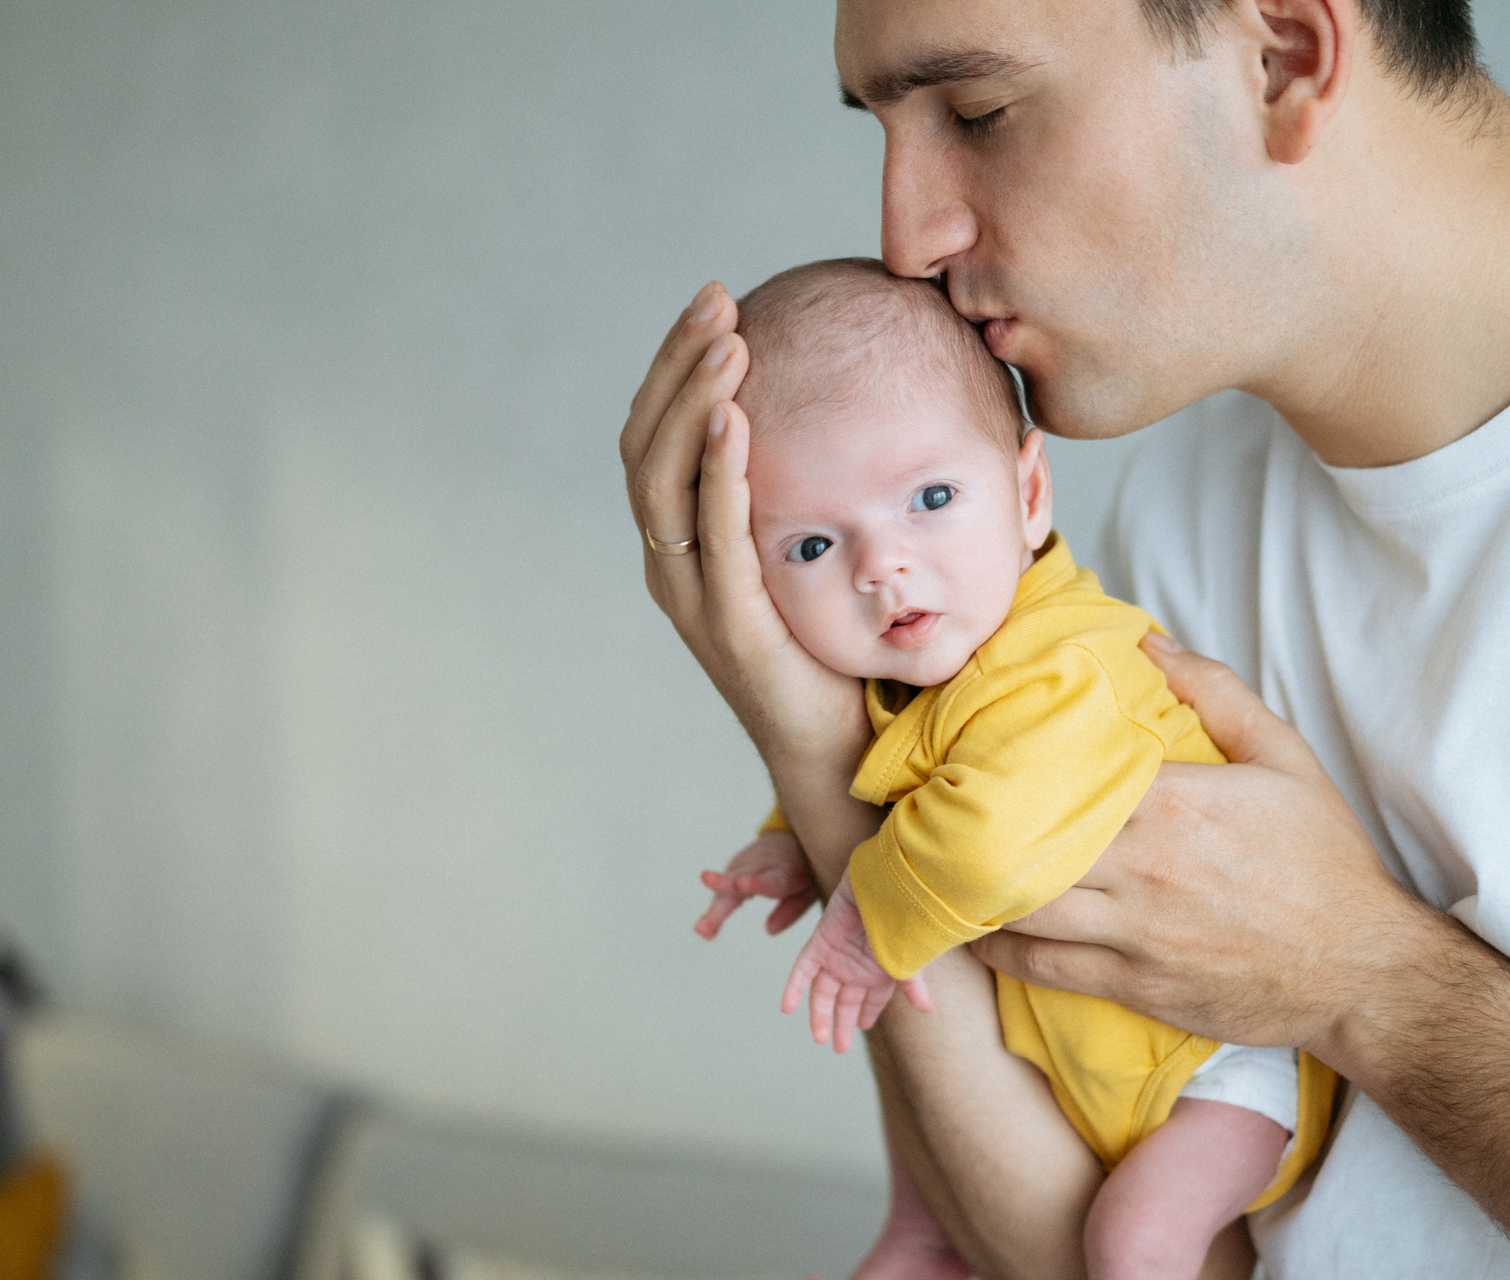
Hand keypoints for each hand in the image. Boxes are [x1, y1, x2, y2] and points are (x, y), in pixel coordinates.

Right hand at [621, 283, 866, 771]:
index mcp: (685, 543)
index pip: (658, 434)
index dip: (676, 365)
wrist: (841, 748)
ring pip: (664, 482)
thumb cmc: (838, 647)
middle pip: (646, 445)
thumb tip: (863, 392)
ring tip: (727, 345)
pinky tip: (736, 420)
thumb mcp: (817, 546)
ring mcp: (693, 597)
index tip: (718, 302)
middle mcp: (674, 565)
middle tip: (717, 301)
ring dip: (692, 404)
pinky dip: (718, 473)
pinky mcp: (728, 625)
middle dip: (677, 365)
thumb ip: (813, 480)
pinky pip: (713, 536)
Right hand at [695, 830, 818, 938]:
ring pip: (725, 887)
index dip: (756, 883)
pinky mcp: (734, 867)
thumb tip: (769, 931)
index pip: (770, 879)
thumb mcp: (809, 891)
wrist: (791, 840)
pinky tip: (707, 930)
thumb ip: (792, 911)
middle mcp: (760, 866)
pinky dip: (715, 909)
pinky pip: (723, 890)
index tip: (741, 884)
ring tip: (701, 930)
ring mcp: (744, 864)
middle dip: (721, 890)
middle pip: (738, 879)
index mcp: (784, 873)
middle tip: (710, 906)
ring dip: (714, 909)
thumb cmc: (804, 872)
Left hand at [783, 878, 935, 1053]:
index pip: (871, 999)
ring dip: (819, 1015)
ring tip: (819, 1038)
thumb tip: (927, 1010)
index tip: (863, 1027)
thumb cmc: (900, 920)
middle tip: (839, 1048)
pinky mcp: (818, 945)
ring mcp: (835, 956)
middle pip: (845, 1001)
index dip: (867, 1013)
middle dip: (842, 1024)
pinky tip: (787, 1009)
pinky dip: (794, 989)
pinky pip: (801, 971)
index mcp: (878, 969)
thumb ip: (912, 985)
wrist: (884, 887)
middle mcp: (855, 965)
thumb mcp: (906, 957)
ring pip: (822, 992)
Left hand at [971, 634, 1431, 1057]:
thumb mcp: (1286, 758)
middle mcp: (1144, 868)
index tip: (975, 746)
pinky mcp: (1135, 986)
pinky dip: (1001, 947)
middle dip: (975, 822)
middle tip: (937, 805)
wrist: (1363, 972)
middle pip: (1026, 839)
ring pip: (1021, 907)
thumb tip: (1148, 642)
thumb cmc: (1327, 864)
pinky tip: (978, 927)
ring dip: (976, 887)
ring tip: (946, 866)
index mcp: (1175, 802)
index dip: (1010, 759)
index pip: (1063, 771)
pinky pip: (1044, 966)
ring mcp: (1134, 932)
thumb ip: (1215, 692)